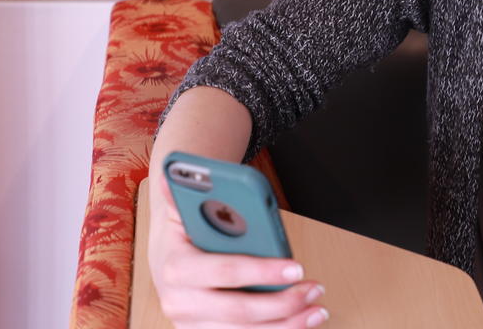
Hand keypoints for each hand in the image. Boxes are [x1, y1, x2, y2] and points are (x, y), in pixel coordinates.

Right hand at [148, 175, 329, 327]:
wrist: (165, 257)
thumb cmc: (184, 231)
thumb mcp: (184, 209)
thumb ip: (187, 193)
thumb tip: (176, 169)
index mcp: (176, 267)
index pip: (226, 272)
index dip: (263, 272)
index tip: (296, 267)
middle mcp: (179, 303)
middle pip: (239, 311)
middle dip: (282, 302)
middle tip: (314, 288)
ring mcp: (190, 324)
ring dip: (286, 325)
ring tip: (317, 310)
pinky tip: (301, 324)